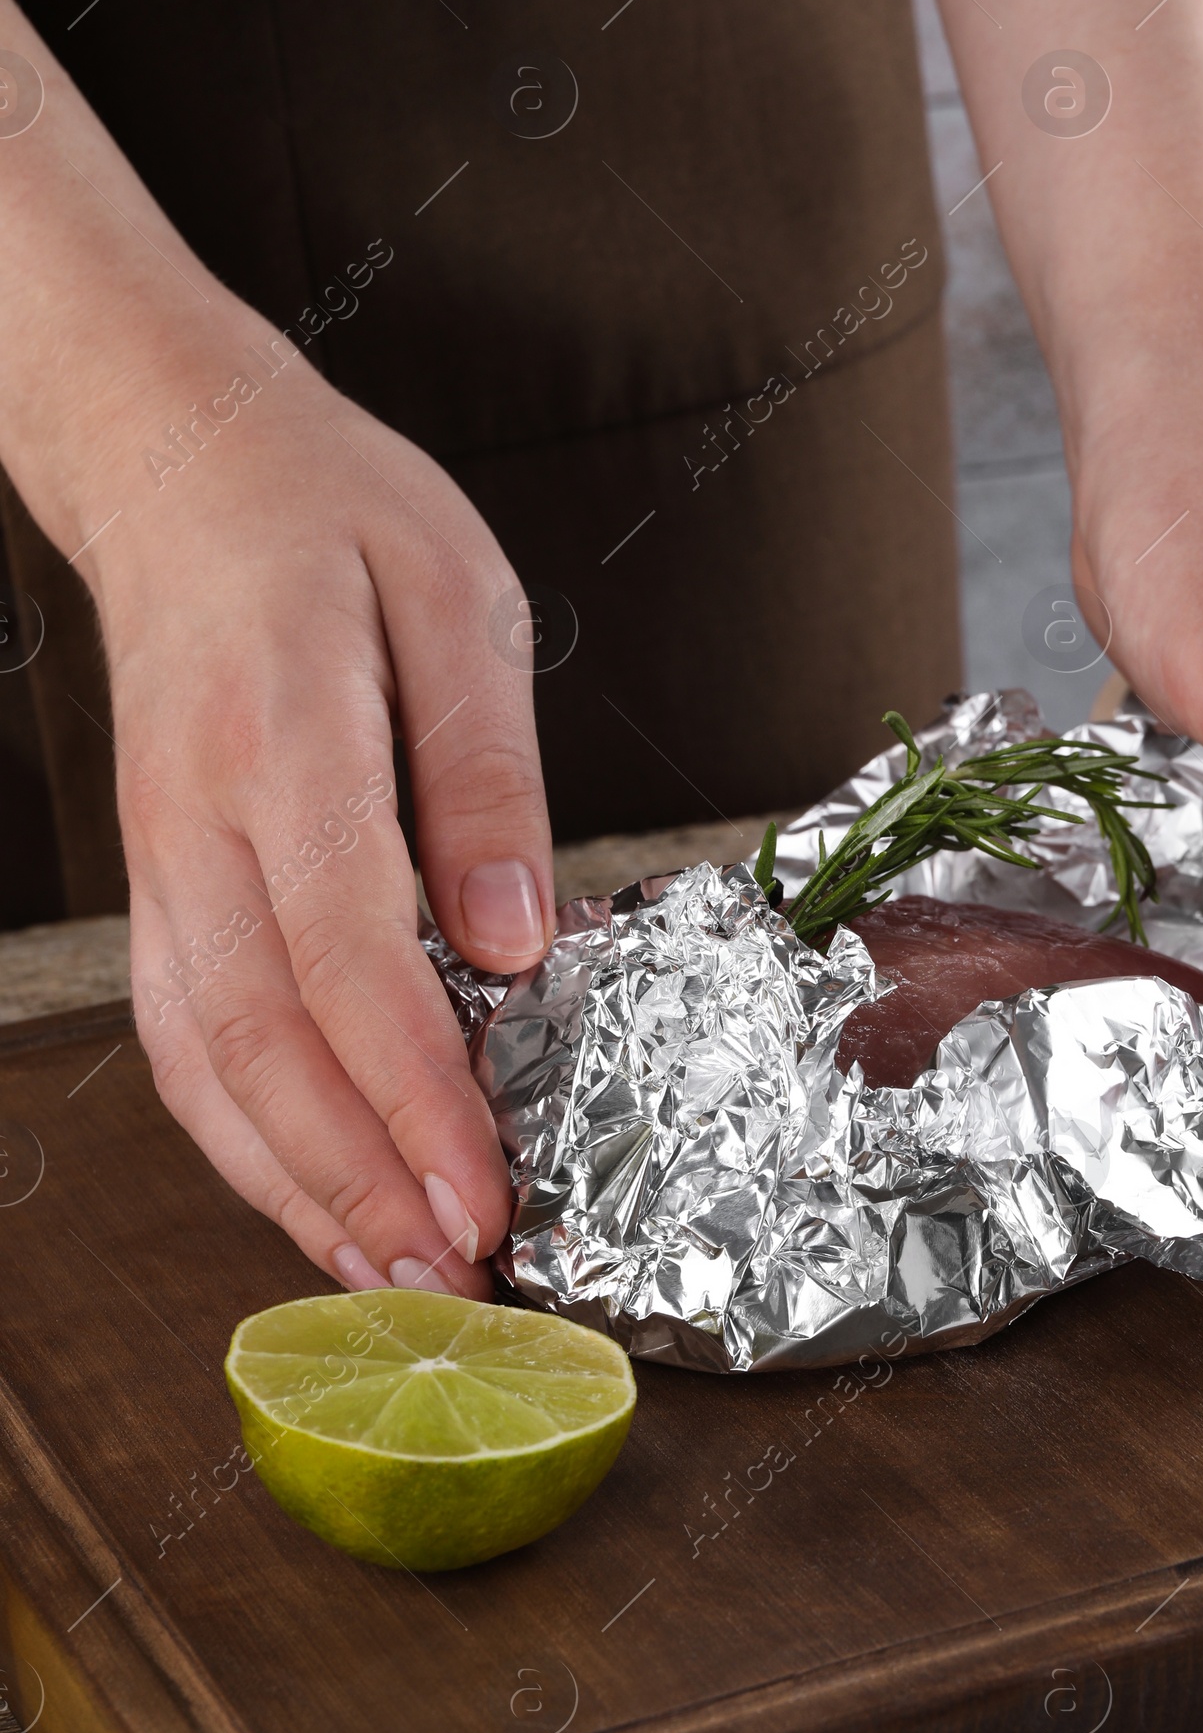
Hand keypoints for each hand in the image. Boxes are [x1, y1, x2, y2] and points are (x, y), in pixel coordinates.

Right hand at [74, 319, 553, 1292]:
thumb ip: (486, 775)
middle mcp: (195, 816)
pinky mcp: (155, 878)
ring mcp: (158, 856)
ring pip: (201, 1056)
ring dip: (293, 1182)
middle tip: (457, 1277)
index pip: (343, 950)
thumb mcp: (459, 597)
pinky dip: (241, 1131)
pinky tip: (311, 1190)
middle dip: (357, 1175)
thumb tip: (516, 947)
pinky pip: (181, 1030)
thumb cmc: (333, 511)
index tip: (488, 1188)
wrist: (173, 455)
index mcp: (283, 733)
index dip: (413, 1089)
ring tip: (393, 1274)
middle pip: (259, 1037)